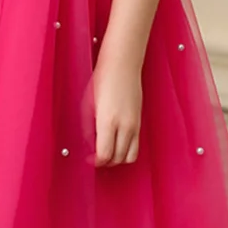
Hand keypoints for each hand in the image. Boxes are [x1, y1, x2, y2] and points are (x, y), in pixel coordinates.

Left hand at [91, 52, 142, 166]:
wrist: (123, 65)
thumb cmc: (103, 80)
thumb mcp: (87, 105)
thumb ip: (88, 129)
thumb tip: (90, 145)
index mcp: (109, 122)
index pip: (105, 155)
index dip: (96, 162)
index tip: (90, 160)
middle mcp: (125, 126)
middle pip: (118, 159)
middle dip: (106, 162)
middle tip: (96, 157)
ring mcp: (135, 124)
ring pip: (130, 156)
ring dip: (118, 159)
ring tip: (108, 152)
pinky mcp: (140, 121)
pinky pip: (136, 145)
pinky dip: (126, 149)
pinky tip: (116, 141)